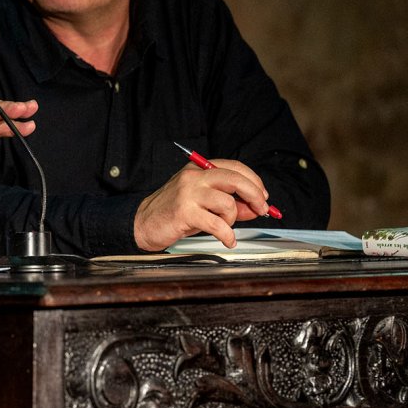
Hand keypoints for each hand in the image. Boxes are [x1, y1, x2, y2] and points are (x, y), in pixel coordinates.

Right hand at [133, 159, 270, 250]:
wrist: (144, 223)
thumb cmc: (174, 212)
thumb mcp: (204, 204)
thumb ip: (229, 203)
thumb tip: (254, 208)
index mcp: (198, 170)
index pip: (234, 167)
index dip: (254, 181)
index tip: (263, 196)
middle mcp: (193, 177)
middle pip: (234, 179)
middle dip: (254, 195)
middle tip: (262, 209)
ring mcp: (188, 193)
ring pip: (227, 203)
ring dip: (232, 220)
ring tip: (224, 227)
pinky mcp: (184, 211)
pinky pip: (217, 224)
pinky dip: (227, 235)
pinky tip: (227, 240)